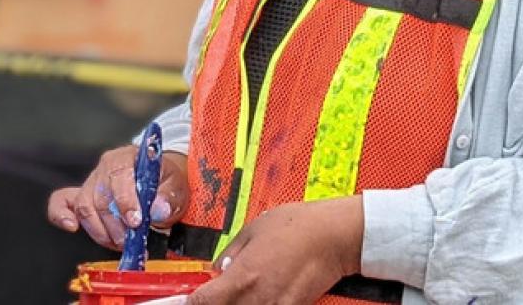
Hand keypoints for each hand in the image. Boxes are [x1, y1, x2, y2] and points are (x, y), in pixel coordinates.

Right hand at [47, 145, 188, 249]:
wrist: (160, 179)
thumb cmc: (166, 181)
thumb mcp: (177, 185)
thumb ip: (170, 197)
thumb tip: (158, 210)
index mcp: (128, 157)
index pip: (119, 175)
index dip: (126, 201)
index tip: (136, 221)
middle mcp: (105, 167)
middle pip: (100, 196)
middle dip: (115, 225)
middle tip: (131, 241)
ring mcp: (91, 181)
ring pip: (84, 206)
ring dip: (100, 230)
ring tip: (119, 243)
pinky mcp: (81, 196)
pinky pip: (62, 201)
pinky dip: (61, 214)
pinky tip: (71, 226)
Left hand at [186, 198, 363, 303]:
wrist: (334, 237)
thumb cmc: (298, 226)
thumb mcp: (254, 229)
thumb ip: (231, 253)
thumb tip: (218, 269)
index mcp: (242, 277)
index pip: (202, 303)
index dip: (191, 303)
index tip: (188, 300)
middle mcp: (255, 299)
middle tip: (216, 295)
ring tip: (242, 294)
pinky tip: (260, 297)